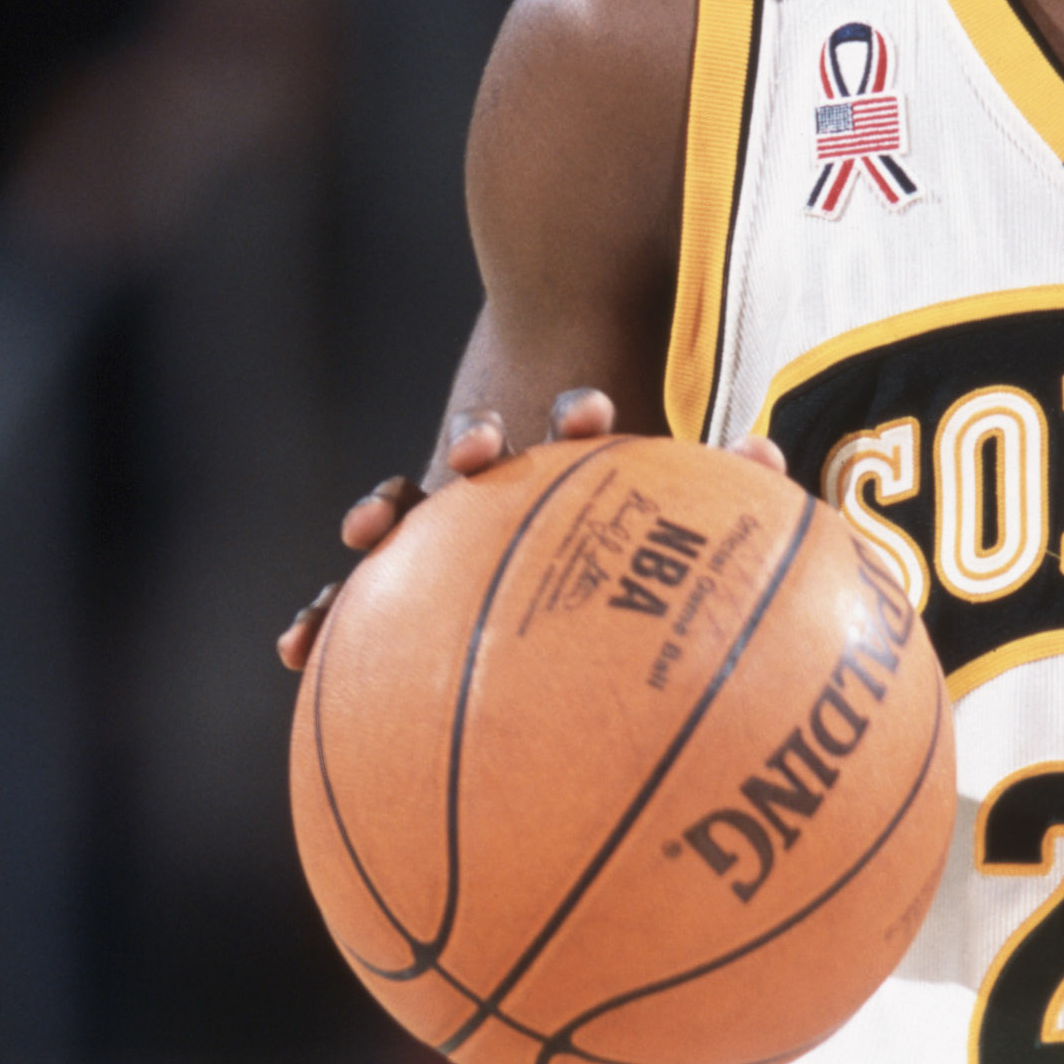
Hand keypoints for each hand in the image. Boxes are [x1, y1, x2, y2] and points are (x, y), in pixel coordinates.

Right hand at [274, 391, 786, 669]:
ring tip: (366, 529)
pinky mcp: (409, 555)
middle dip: (475, 447)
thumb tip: (769, 456)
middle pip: (480, 454)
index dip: (581, 416)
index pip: (573, 420)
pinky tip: (294, 653)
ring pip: (410, 507)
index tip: (591, 411)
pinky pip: (368, 597)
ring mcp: (447, 507)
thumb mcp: (665, 498)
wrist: (537, 410)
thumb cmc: (619, 501)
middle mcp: (502, 468)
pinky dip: (332, 618)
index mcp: (564, 447)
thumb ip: (716, 482)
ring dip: (389, 509)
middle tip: (478, 450)